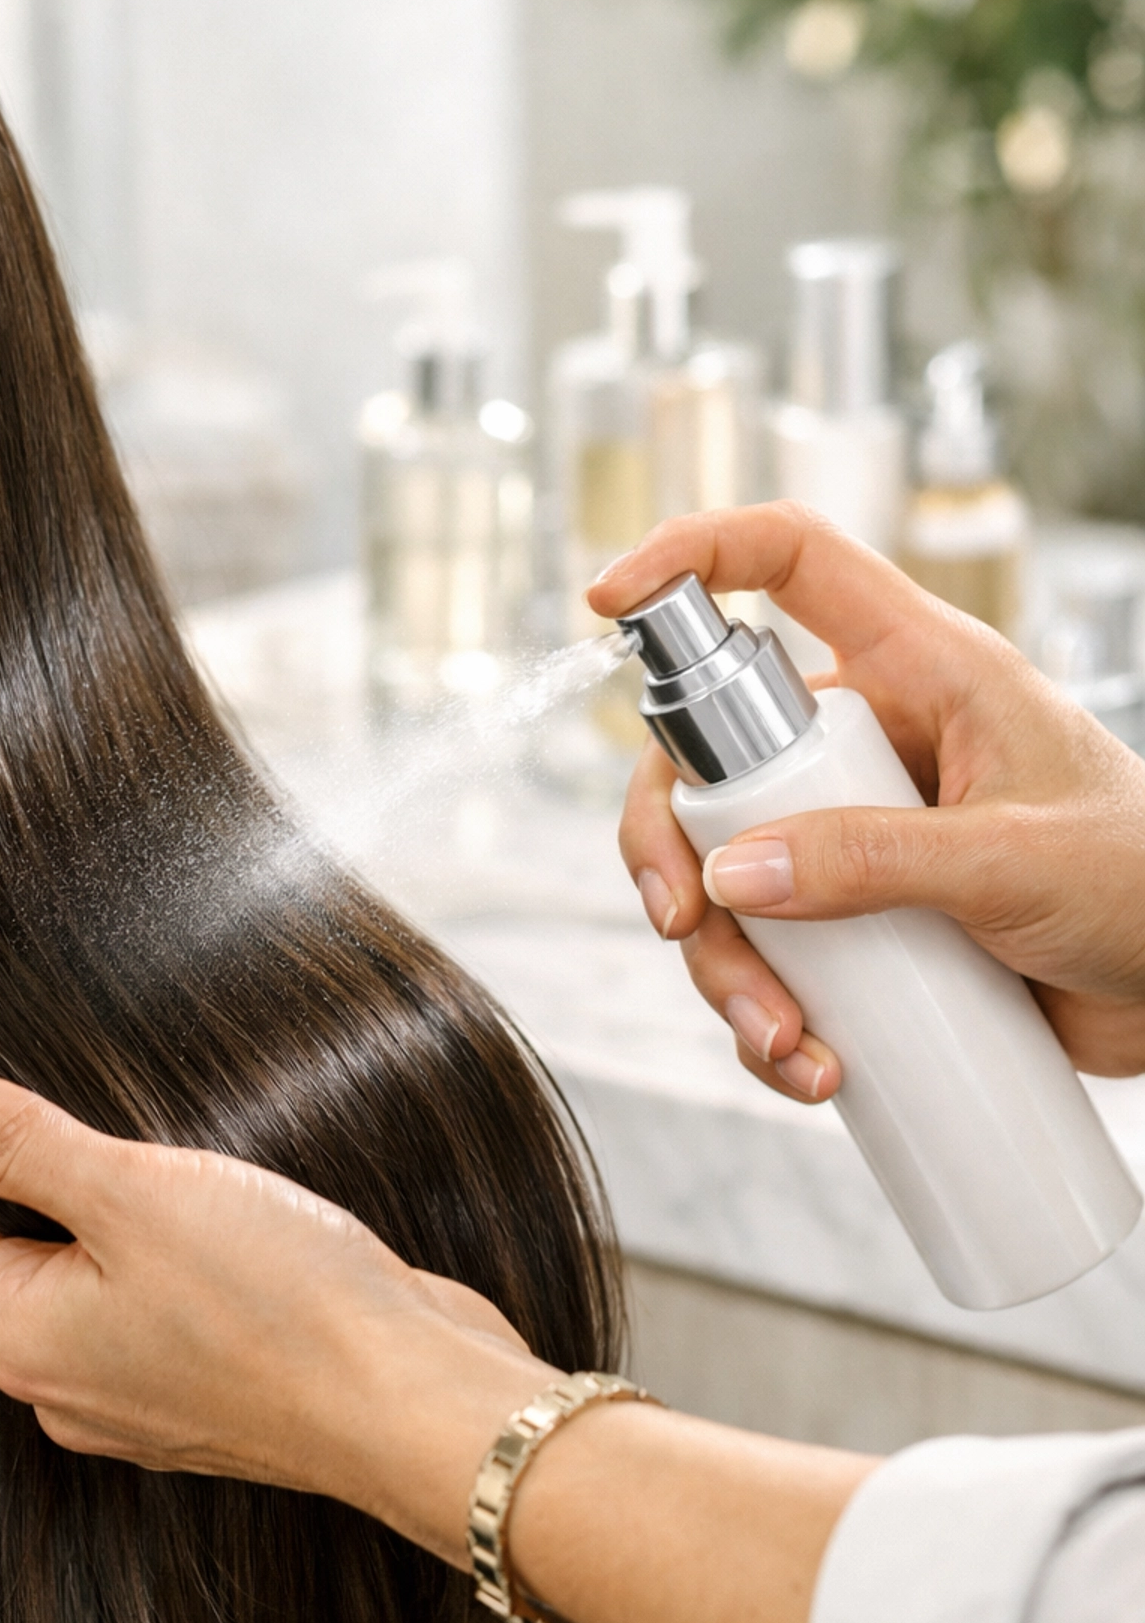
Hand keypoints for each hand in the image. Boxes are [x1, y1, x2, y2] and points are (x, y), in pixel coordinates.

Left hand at [0, 1065, 551, 1566]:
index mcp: (19, 1338)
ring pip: (88, 1277)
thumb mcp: (134, 1193)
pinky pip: (155, 1308)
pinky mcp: (208, 1393)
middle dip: (34, 1173)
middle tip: (83, 1097)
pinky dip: (171, 1258)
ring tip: (167, 1158)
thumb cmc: (279, 1302)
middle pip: (7, 1250)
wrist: (418, 1404)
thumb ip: (15, 1144)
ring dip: (114, 1215)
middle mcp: (61, 1385)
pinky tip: (224, 1218)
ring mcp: (138, 1399)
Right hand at [589, 503, 1144, 1097]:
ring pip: (724, 878)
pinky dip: (768, 1018)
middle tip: (679, 922)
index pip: (792, 563)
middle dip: (672, 850)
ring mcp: (856, 836)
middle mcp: (872, 745)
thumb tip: (732, 880)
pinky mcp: (860, 925)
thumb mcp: (1016, 863)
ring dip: (726, 970)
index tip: (605, 597)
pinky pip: (770, 957)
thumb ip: (877, 861)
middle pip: (710, 759)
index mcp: (922, 673)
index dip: (694, 554)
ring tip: (784, 1044)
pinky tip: (812, 1068)